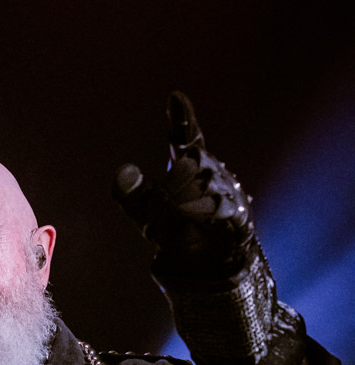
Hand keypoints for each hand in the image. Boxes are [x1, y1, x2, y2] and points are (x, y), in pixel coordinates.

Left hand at [112, 92, 254, 278]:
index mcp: (189, 166)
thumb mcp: (146, 214)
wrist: (207, 267)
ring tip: (173, 218)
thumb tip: (124, 171)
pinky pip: (217, 206)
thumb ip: (131, 194)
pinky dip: (198, 210)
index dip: (182, 119)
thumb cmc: (178, 232)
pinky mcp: (239, 214)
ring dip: (179, 202)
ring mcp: (228, 191)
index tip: (175, 97)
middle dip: (169, 186)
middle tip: (161, 210)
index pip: (187, 138)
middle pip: (190, 162)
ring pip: (202, 182)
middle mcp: (212, 172)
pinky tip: (185, 213)